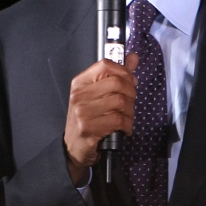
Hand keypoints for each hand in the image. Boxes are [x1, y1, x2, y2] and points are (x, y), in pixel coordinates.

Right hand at [64, 52, 138, 183]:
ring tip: (127, 117)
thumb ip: (117, 74)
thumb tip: (133, 57)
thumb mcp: (99, 94)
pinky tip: (124, 128)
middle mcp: (79, 95)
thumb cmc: (89, 118)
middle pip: (117, 83)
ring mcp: (82, 112)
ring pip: (120, 102)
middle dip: (131, 93)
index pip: (106, 65)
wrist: (73, 148)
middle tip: (130, 103)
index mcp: (81, 82)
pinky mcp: (88, 128)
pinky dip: (127, 125)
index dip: (124, 72)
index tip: (131, 82)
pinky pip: (118, 120)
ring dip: (130, 112)